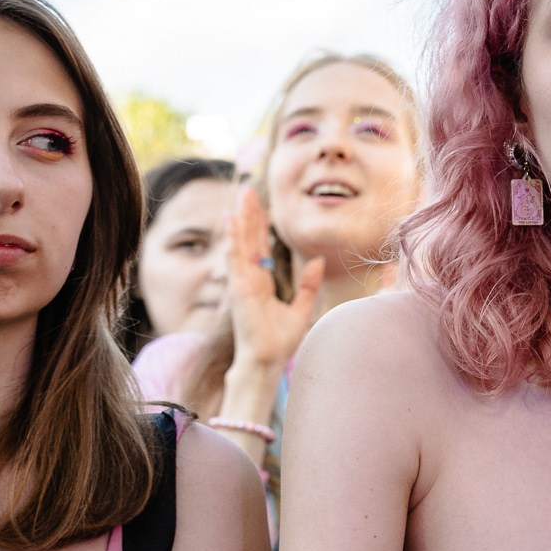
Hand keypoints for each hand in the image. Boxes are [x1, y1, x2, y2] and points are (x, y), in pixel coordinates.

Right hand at [223, 184, 323, 384]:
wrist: (267, 361)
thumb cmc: (279, 341)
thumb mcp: (301, 309)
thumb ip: (309, 285)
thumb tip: (317, 260)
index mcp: (261, 282)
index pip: (260, 246)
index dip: (260, 225)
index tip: (260, 204)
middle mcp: (249, 278)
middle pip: (249, 239)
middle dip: (249, 214)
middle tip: (248, 189)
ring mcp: (242, 282)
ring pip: (241, 243)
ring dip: (240, 220)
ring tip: (240, 197)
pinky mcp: (239, 289)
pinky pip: (236, 258)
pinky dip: (234, 238)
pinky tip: (232, 221)